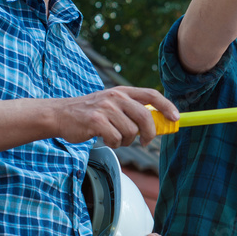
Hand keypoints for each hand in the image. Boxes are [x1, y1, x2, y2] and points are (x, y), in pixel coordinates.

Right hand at [57, 86, 178, 147]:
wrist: (60, 114)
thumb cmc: (90, 113)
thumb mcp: (112, 104)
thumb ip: (132, 110)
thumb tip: (158, 123)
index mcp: (123, 91)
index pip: (151, 95)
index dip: (167, 106)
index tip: (176, 118)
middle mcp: (116, 96)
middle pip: (145, 116)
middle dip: (149, 133)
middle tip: (145, 141)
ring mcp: (105, 108)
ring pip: (130, 131)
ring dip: (125, 140)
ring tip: (115, 137)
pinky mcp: (96, 121)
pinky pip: (116, 138)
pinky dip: (114, 143)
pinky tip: (104, 139)